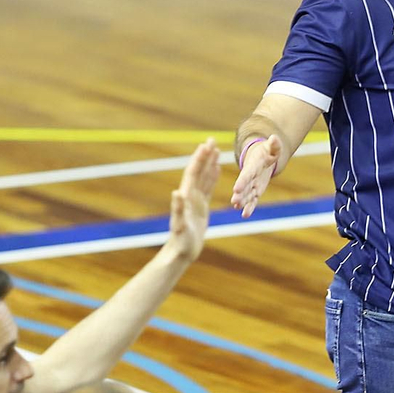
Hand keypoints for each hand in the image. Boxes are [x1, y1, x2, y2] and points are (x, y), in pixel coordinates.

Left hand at [164, 139, 219, 261]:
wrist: (181, 252)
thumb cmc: (180, 241)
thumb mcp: (180, 226)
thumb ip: (178, 209)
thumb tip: (177, 193)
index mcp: (186, 196)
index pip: (193, 173)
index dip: (199, 159)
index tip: (206, 145)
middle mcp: (190, 195)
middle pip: (198, 171)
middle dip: (205, 155)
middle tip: (212, 140)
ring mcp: (195, 200)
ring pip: (204, 177)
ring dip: (209, 163)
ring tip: (216, 150)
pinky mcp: (201, 206)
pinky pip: (208, 188)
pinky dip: (212, 177)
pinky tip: (217, 170)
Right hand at [229, 136, 280, 218]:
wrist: (263, 157)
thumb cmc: (267, 151)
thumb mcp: (272, 147)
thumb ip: (274, 145)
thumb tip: (274, 138)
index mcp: (252, 167)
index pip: (246, 175)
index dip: (241, 182)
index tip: (235, 188)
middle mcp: (250, 177)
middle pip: (244, 187)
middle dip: (239, 194)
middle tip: (234, 201)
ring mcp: (252, 185)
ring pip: (246, 195)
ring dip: (242, 202)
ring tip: (237, 208)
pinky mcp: (256, 191)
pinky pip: (252, 200)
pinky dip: (249, 207)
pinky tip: (245, 215)